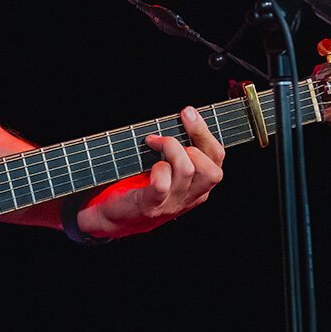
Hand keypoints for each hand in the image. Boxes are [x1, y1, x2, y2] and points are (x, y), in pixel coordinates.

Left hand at [76, 106, 223, 238]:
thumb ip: (178, 150)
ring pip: (188, 171)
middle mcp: (189, 197)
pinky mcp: (150, 206)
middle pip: (213, 170)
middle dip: (195, 139)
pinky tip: (148, 165)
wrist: (113, 218)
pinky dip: (157, 169)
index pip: (217, 159)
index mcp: (198, 187)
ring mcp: (171, 204)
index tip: (188, 113)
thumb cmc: (140, 186)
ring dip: (171, 148)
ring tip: (153, 142)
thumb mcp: (167, 169)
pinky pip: (162, 184)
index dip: (205, 132)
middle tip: (171, 130)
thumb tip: (182, 117)